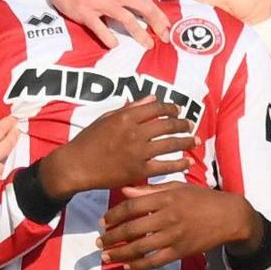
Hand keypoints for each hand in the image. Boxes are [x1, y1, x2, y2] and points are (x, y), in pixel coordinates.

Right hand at [15, 0, 171, 46]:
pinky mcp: (85, 13)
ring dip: (139, 35)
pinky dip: (109, 39)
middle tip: (165, 38)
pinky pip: (101, 30)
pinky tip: (115, 44)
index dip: (158, 14)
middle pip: (142, 10)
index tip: (166, 25)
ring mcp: (100, 3)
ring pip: (126, 21)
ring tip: (147, 45)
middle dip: (156, 26)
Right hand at [39, 99, 195, 197]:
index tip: (177, 110)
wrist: (76, 165)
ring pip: (169, 145)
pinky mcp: (138, 170)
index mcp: (126, 117)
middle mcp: (134, 133)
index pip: (156, 108)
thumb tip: (152, 98)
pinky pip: (164, 166)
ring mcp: (137, 152)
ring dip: (185, 142)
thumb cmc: (89, 140)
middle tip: (190, 125)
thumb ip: (130, 108)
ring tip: (194, 141)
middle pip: (167, 125)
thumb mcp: (107, 118)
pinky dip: (179, 164)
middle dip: (182, 124)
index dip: (170, 108)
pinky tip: (188, 162)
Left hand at [98, 182, 254, 269]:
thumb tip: (124, 191)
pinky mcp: (181, 251)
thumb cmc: (200, 199)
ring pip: (140, 248)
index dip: (113, 215)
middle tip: (99, 242)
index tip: (102, 222)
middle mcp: (168, 217)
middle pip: (132, 229)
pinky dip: (140, 265)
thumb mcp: (176, 188)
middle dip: (112, 237)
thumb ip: (149, 190)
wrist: (228, 216)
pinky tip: (128, 266)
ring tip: (106, 257)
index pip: (131, 206)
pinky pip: (155, 261)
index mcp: (165, 198)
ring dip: (120, 254)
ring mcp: (175, 236)